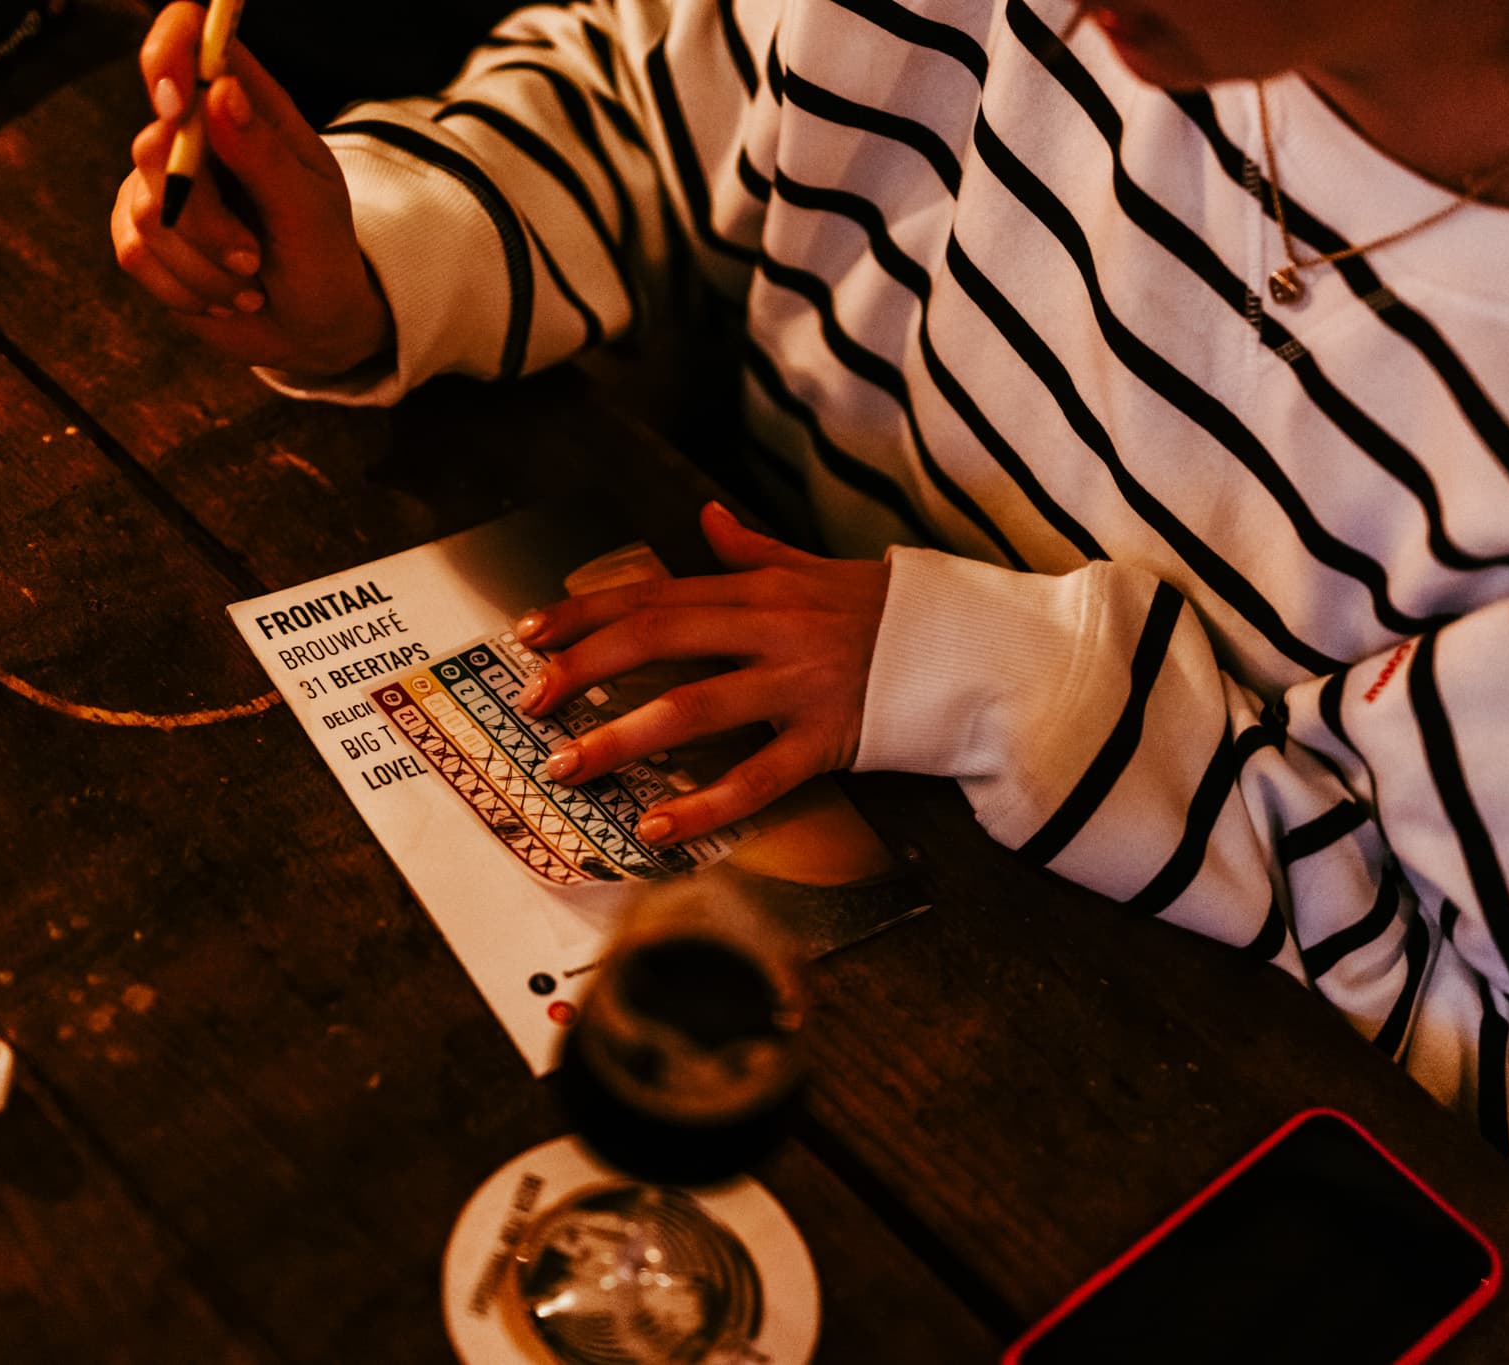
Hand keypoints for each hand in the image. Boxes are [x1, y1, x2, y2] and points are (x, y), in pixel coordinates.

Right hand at [111, 2, 389, 374]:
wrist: (310, 326)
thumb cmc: (320, 256)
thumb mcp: (309, 208)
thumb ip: (263, 153)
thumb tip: (219, 90)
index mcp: (245, 103)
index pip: (189, 36)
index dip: (168, 51)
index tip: (176, 103)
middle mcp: (193, 132)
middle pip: (155, 145)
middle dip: (207, 219)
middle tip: (253, 256)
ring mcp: (159, 182)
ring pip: (149, 213)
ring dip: (208, 265)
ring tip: (251, 280)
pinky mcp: (140, 234)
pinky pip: (135, 253)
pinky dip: (186, 287)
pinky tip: (224, 295)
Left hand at [515, 503, 891, 844]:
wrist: (978, 645)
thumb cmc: (894, 611)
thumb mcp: (820, 569)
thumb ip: (756, 550)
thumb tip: (708, 520)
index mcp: (761, 588)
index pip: (655, 593)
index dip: (587, 612)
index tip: (530, 633)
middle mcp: (771, 628)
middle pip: (659, 638)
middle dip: (585, 668)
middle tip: (530, 700)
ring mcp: (798, 684)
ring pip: (694, 707)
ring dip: (621, 737)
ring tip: (567, 765)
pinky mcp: (828, 738)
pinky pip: (756, 776)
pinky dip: (703, 803)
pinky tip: (657, 826)